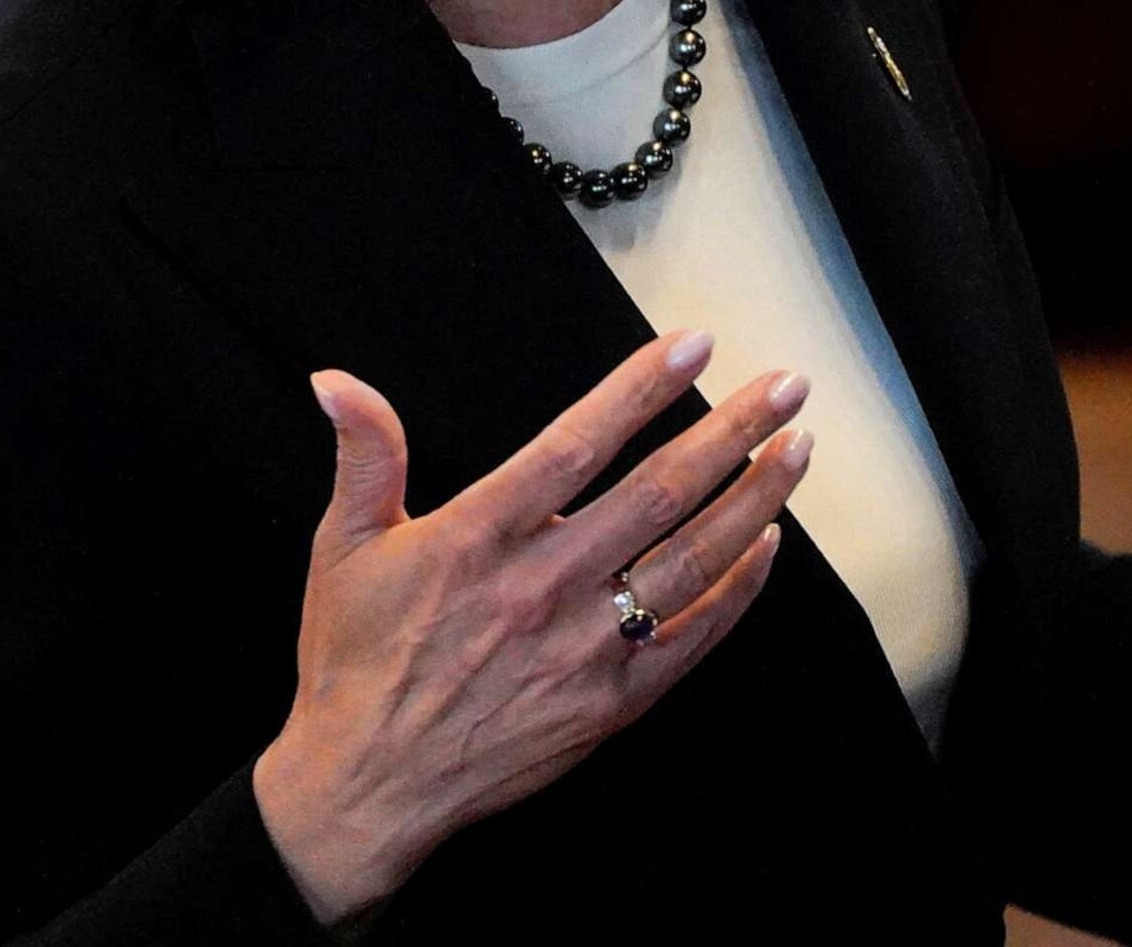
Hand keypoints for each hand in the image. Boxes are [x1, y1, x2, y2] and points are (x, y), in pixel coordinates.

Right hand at [251, 329, 811, 923]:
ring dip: (753, 501)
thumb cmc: (354, 660)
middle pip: (659, 493)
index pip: (577, 444)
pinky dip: (736, 591)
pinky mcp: (610, 702)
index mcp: (480, 536)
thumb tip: (335, 380)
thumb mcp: (344, 546)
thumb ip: (364, 454)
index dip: (640, 390)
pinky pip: (691, 638)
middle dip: (731, 431)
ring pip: (691, 560)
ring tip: (796, 449)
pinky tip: (766, 545)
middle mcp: (543, 586)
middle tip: (786, 387)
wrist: (368, 786)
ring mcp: (584, 647)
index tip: (695, 346)